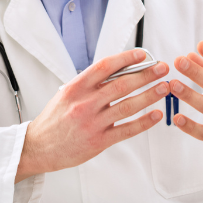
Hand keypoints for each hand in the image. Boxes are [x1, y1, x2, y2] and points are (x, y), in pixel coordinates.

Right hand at [15, 49, 169, 182]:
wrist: (38, 148)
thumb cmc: (54, 119)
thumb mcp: (66, 94)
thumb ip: (89, 83)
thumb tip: (118, 68)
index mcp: (76, 88)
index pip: (105, 67)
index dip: (126, 59)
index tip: (144, 55)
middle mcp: (85, 104)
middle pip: (122, 85)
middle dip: (146, 75)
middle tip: (163, 68)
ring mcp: (93, 123)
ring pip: (128, 106)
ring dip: (149, 95)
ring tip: (165, 88)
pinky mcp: (99, 141)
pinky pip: (127, 130)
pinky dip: (144, 122)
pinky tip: (156, 114)